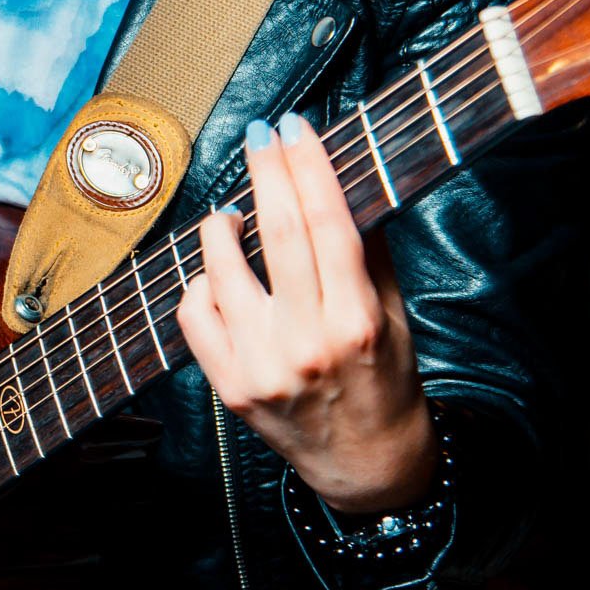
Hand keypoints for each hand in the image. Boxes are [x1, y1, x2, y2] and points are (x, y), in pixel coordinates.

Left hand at [176, 114, 436, 513]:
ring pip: (221, 271)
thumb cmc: (384, 378)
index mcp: (356, 319)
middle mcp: (306, 343)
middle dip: (265, 172)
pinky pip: (194, 315)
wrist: (365, 462)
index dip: (307, 166)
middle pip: (277, 234)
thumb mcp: (395, 314)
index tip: (293, 127)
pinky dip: (200, 284)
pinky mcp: (228, 386)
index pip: (327, 222)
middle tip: (258, 135)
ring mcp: (261, 366)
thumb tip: (338, 178)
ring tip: (233, 215)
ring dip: (221, 227)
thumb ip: (369, 252)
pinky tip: (217, 277)